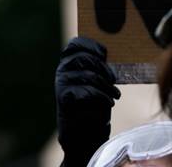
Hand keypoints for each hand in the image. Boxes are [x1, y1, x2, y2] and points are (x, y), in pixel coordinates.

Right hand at [56, 37, 120, 166]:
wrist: (82, 131)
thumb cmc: (92, 104)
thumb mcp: (95, 81)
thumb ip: (96, 66)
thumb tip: (103, 53)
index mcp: (68, 63)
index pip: (75, 44)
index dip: (90, 45)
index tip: (104, 54)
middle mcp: (61, 70)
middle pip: (84, 58)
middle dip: (103, 69)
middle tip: (113, 81)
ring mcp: (61, 83)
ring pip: (88, 75)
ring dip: (107, 87)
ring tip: (114, 95)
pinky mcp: (63, 97)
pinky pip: (87, 91)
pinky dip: (102, 98)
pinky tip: (108, 103)